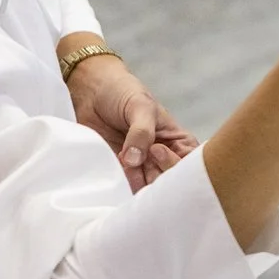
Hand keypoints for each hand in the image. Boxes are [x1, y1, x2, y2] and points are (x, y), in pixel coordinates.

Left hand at [63, 50, 199, 191]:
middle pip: (168, 181)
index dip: (175, 164)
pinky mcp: (120, 171)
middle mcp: (161, 157)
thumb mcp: (140, 107)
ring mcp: (140, 166)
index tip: (156, 150)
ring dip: (136, 181)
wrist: (90, 91)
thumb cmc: (122, 91)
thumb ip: (141, 133)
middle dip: (155, 176)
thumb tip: (134, 160)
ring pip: (147, 188)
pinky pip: (126, 187)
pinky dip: (122, 186)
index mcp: (176, 141)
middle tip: (137, 160)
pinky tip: (116, 170)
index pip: (188, 163)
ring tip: (122, 161)